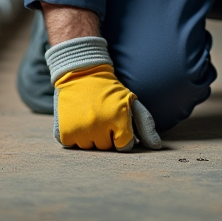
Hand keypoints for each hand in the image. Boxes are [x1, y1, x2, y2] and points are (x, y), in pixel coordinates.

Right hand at [45, 36, 160, 150]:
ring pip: (89, 148)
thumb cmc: (110, 90)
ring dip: (89, 136)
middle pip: (106, 148)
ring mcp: (80, 130)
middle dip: (106, 134)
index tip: (116, 121)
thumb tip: (157, 147)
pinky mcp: (64, 132)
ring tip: (89, 115)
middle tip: (101, 115)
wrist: (81, 72)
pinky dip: (73, 135)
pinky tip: (76, 119)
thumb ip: (146, 125)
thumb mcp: (131, 102)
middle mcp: (99, 126)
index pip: (124, 146)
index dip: (121, 135)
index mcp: (118, 119)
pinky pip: (72, 144)